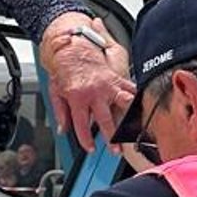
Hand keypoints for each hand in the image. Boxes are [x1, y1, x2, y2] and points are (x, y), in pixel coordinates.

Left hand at [41, 20, 134, 151]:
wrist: (73, 47)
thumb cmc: (64, 68)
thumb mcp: (55, 91)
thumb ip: (60, 112)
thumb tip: (63, 129)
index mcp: (77, 97)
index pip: (82, 125)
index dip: (86, 140)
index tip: (90, 148)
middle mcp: (94, 93)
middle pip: (105, 120)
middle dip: (111, 137)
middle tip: (115, 150)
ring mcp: (107, 85)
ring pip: (123, 103)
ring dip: (129, 117)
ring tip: (134, 129)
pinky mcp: (116, 79)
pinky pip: (129, 89)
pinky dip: (136, 98)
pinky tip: (140, 108)